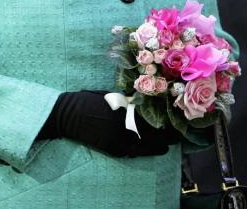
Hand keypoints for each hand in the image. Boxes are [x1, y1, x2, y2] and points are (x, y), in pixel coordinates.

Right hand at [38, 91, 175, 157]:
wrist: (67, 114)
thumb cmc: (87, 100)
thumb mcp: (108, 96)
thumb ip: (126, 101)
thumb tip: (141, 102)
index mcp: (124, 109)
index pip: (151, 115)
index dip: (165, 119)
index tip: (176, 120)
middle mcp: (124, 125)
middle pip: (152, 131)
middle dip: (167, 133)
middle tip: (178, 134)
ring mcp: (118, 138)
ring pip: (146, 143)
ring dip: (160, 143)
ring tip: (171, 144)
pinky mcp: (112, 148)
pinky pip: (134, 151)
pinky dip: (147, 151)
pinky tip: (157, 150)